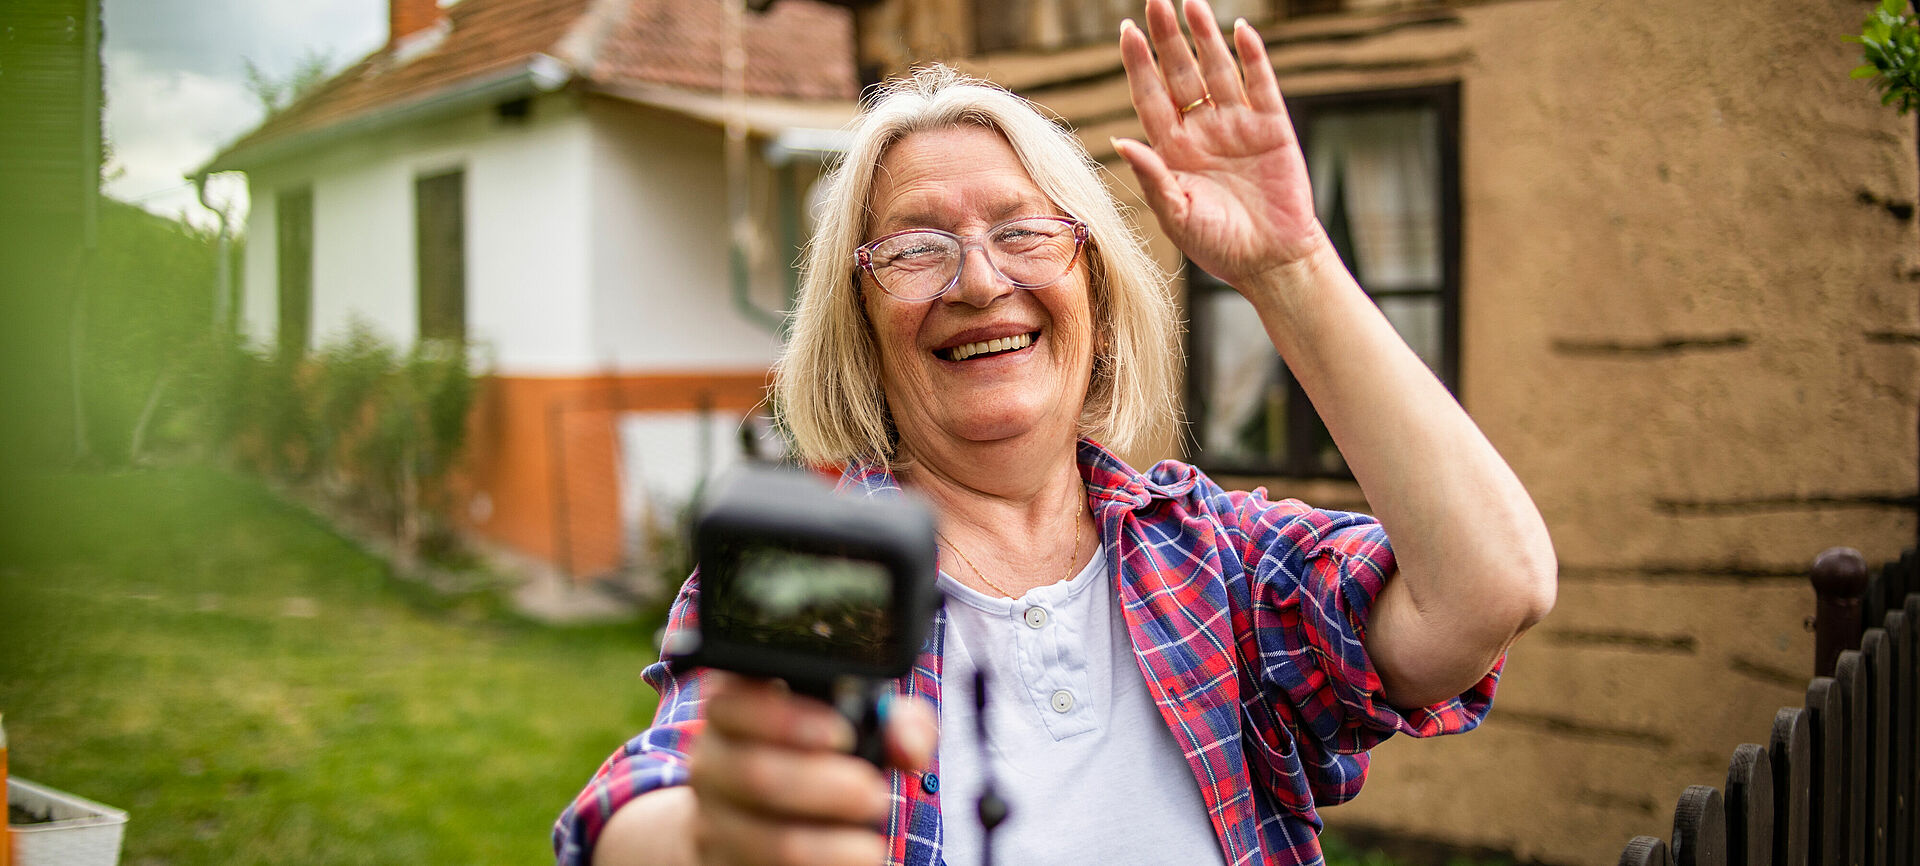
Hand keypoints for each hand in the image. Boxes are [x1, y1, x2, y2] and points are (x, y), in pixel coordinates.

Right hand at [683, 673, 935, 865]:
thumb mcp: (852, 726)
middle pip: (754, 772)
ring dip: (824, 846)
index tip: (842, 734)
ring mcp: (711, 818)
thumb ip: (889, 720)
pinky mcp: (722, 863)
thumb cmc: (815, 757)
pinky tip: (848, 864)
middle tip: (874, 795)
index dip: (786, 718)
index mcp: (734, 709)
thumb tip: (910, 745)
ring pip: (760, 836)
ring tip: (870, 847)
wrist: (757, 818)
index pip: (735, 701)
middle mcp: (712, 761)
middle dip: (822, 786)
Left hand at [1114, 0, 1329, 287]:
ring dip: (1205, 37)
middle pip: (1180, 73)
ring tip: (1192, 5)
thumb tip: (1119, 140)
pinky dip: (1252, 57)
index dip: (1139, 63)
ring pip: (1217, 70)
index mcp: (1172, 149)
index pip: (1150, 95)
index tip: (1126, 30)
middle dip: (1168, 38)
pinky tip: (1240, 30)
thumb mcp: (1176, 215)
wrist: (1271, 262)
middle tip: (1156, 1)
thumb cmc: (1218, 246)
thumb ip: (1151, 176)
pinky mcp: (1272, 128)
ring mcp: (1237, 125)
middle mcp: (1202, 130)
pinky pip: (1260, 84)